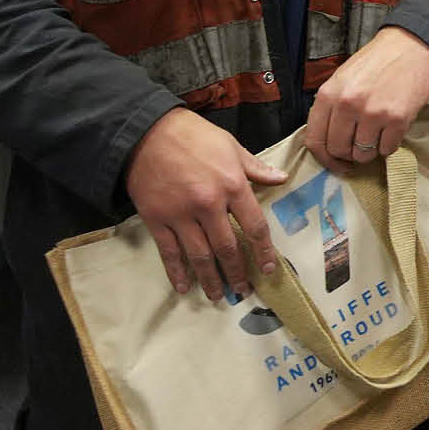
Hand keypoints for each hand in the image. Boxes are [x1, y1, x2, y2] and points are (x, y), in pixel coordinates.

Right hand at [125, 108, 287, 300]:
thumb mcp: (232, 146)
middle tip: (244, 290)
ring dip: (211, 279)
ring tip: (219, 296)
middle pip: (228, 247)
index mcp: (233, 185)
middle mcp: (209, 205)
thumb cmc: (194, 136)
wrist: (147, 133)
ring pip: (200, 256)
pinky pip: (169, 252)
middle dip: (238, 272)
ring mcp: (181, 215)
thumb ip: (256, 168)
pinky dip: (177, 273)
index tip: (270, 269)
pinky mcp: (157, 219)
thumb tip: (282, 179)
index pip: (255, 226)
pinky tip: (185, 287)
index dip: (264, 251)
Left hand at [305, 25, 428, 174]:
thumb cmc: (375, 63)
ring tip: (377, 135)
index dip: (324, 158)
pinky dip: (389, 145)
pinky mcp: (398, 118)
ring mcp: (373, 112)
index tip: (335, 163)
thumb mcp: (342, 80)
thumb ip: (331, 108)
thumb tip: (328, 141)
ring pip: (363, 153)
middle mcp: (348, 105)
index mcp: (329, 94)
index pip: (315, 140)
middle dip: (349, 153)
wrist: (410, 45)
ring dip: (370, 150)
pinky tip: (391, 130)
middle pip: (339, 150)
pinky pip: (387, 149)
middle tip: (360, 145)